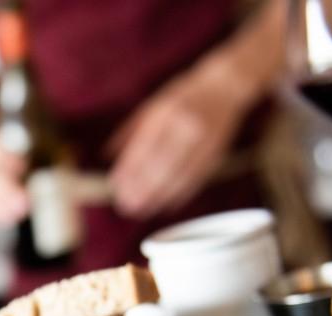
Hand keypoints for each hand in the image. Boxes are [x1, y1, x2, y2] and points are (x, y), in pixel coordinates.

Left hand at [106, 65, 250, 218]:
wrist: (224, 88)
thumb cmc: (181, 98)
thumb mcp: (152, 106)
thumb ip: (129, 131)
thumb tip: (107, 156)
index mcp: (164, 114)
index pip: (143, 147)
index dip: (129, 170)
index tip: (115, 186)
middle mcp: (184, 128)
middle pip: (160, 165)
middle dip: (141, 189)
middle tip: (125, 206)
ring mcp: (202, 143)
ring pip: (177, 176)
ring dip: (158, 197)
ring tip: (141, 211)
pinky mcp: (215, 154)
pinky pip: (195, 179)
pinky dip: (179, 195)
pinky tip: (166, 206)